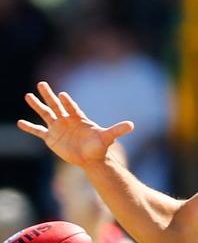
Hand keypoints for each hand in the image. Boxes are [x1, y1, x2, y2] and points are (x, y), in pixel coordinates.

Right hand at [17, 82, 133, 165]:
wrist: (91, 158)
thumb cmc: (100, 146)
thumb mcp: (108, 137)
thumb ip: (118, 130)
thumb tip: (132, 125)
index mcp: (79, 118)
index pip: (72, 108)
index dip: (67, 102)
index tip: (62, 95)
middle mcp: (67, 120)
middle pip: (56, 105)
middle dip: (49, 96)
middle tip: (41, 84)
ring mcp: (58, 128)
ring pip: (46, 114)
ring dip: (37, 106)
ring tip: (27, 95)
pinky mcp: (51, 138)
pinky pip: (38, 131)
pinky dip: (30, 127)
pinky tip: (20, 122)